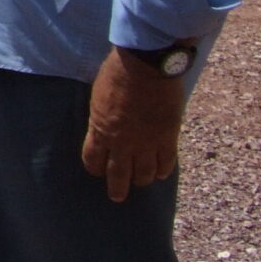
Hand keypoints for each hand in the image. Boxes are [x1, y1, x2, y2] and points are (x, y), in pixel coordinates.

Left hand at [81, 47, 188, 201]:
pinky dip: (163, 170)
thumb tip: (102, 127)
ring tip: (142, 181)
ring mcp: (146, 142)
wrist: (147, 65)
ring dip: (142, 180)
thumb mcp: (98, 96)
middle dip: (117, 189)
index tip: (97, 169)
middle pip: (118, 176)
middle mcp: (122, 142)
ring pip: (145, 174)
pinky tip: (161, 173)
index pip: (92, 160)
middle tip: (117, 196)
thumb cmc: (117, 73)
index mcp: (100, 129)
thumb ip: (101, 117)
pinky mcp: (168, 138)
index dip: (94, 167)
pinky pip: (166, 163)